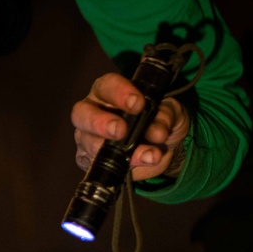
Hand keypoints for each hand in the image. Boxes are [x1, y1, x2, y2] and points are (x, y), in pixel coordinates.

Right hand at [70, 72, 189, 179]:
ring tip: (145, 155)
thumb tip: (157, 131)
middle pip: (82, 114)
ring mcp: (87, 137)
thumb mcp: (170, 113)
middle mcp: (92, 112)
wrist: (159, 149)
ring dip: (114, 150)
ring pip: (88, 142)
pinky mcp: (90, 159)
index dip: (119, 93)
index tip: (137, 104)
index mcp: (108, 92)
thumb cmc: (158, 121)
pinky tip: (137, 165)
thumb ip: (165, 116)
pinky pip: (98, 163)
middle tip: (120, 131)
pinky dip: (120, 165)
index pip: (106, 86)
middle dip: (100, 122)